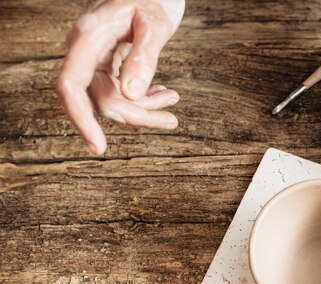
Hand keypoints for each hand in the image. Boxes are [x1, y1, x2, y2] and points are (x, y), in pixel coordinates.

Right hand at [55, 0, 184, 154]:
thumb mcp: (155, 23)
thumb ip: (144, 56)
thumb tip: (131, 94)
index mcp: (88, 37)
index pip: (71, 85)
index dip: (80, 119)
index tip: (99, 147)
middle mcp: (87, 51)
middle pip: (102, 100)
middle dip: (137, 115)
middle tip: (173, 118)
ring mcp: (96, 59)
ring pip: (114, 100)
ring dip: (145, 108)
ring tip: (173, 98)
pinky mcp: (109, 65)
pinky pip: (121, 92)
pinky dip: (144, 98)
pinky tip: (164, 93)